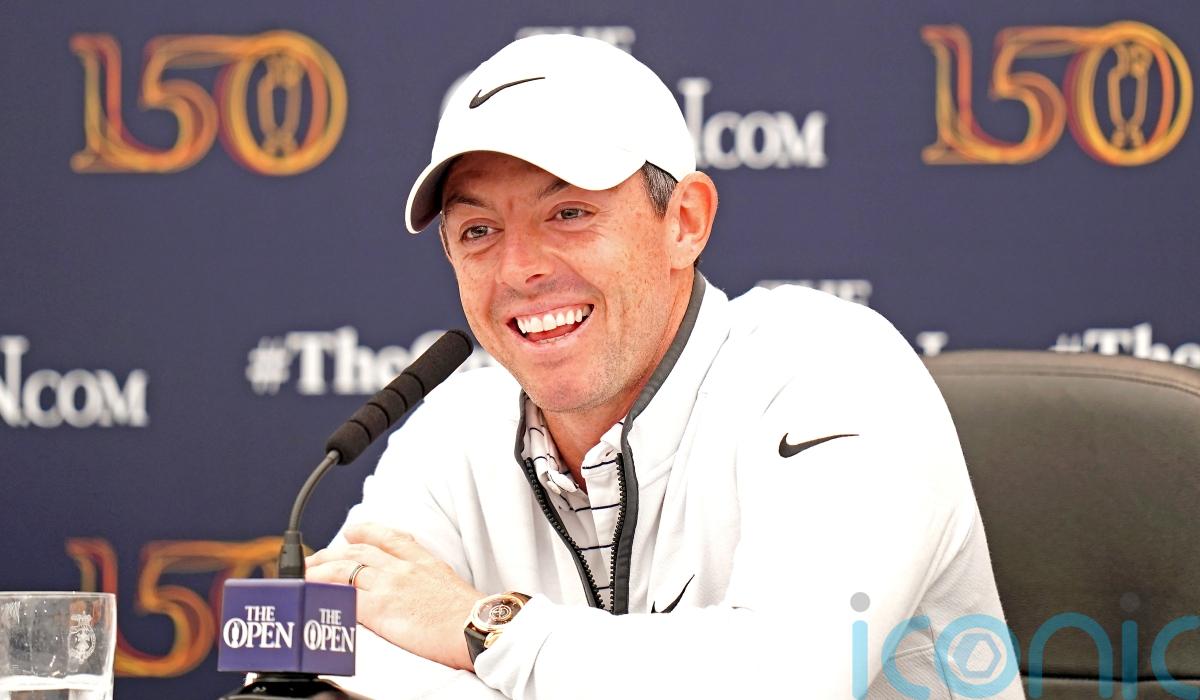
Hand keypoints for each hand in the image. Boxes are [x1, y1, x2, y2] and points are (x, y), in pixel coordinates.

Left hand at [305, 522, 483, 671]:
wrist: (474, 628)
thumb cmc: (469, 616)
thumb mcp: (450, 586)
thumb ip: (430, 582)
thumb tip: (420, 592)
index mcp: (423, 561)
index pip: (390, 537)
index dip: (367, 531)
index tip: (352, 531)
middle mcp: (403, 568)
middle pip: (359, 552)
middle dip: (332, 553)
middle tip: (314, 558)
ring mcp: (390, 585)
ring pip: (345, 570)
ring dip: (320, 571)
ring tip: (304, 575)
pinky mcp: (380, 608)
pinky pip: (345, 596)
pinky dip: (325, 593)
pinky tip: (313, 594)